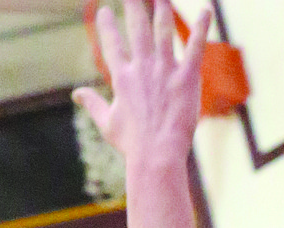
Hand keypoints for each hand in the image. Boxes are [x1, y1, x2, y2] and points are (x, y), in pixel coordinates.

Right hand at [74, 0, 209, 164]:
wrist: (156, 156)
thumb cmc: (132, 144)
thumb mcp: (107, 123)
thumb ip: (92, 103)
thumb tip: (75, 94)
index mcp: (122, 77)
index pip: (112, 44)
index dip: (107, 25)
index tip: (104, 11)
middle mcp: (143, 67)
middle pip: (137, 26)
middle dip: (134, 3)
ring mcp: (165, 70)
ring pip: (164, 28)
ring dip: (163, 6)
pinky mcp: (186, 78)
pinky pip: (196, 47)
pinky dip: (202, 28)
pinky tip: (207, 11)